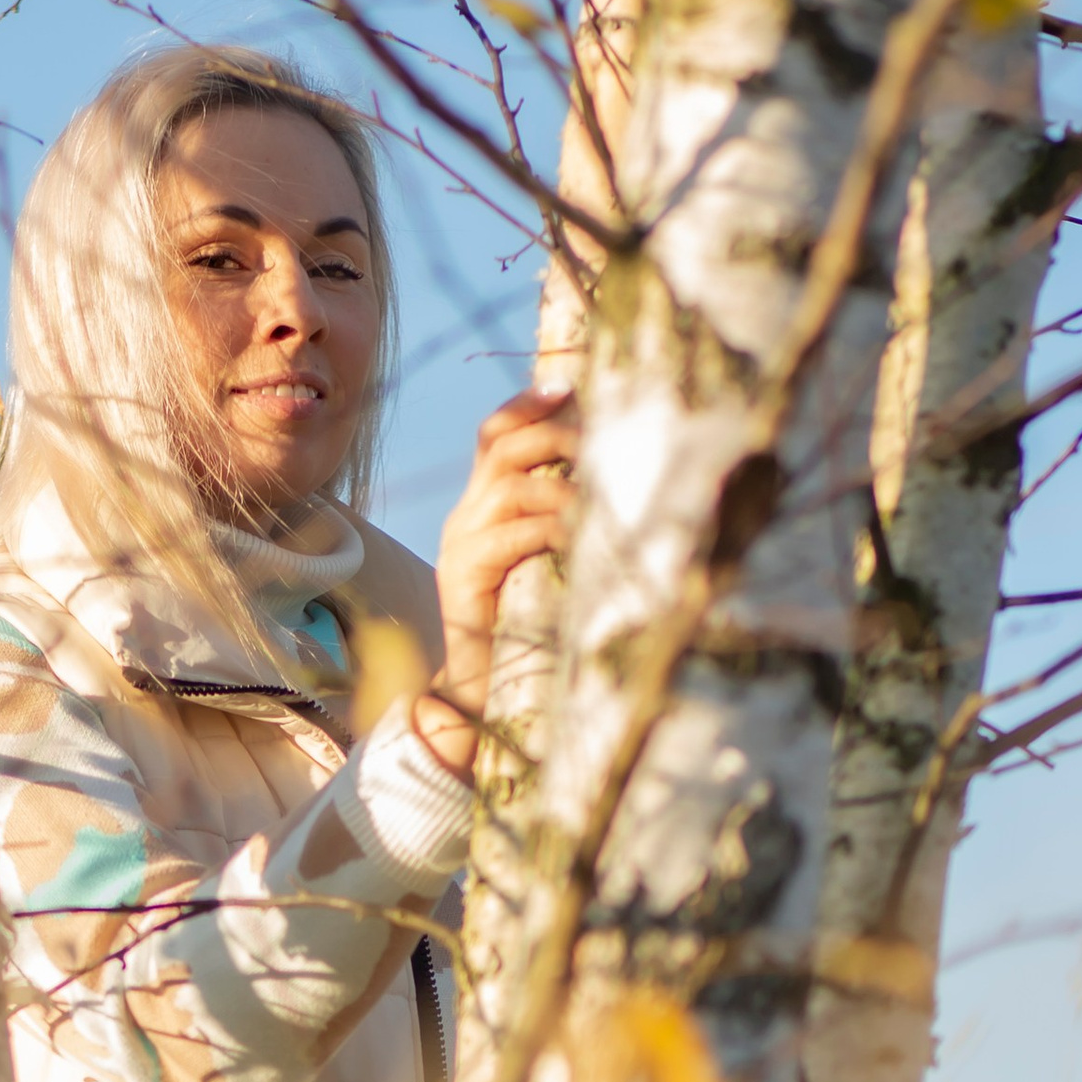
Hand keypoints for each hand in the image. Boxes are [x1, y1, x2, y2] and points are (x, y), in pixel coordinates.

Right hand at [411, 386, 575, 780]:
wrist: (475, 696)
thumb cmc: (523, 631)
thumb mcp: (544, 565)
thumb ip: (562, 526)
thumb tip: (620, 490)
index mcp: (481, 506)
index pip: (496, 434)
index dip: (528, 404)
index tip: (568, 385)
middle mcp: (465, 517)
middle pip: (501, 446)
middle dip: (553, 432)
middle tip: (599, 442)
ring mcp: (461, 544)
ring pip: (508, 484)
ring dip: (560, 481)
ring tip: (598, 494)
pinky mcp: (464, 576)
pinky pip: (512, 535)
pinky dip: (550, 528)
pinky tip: (580, 534)